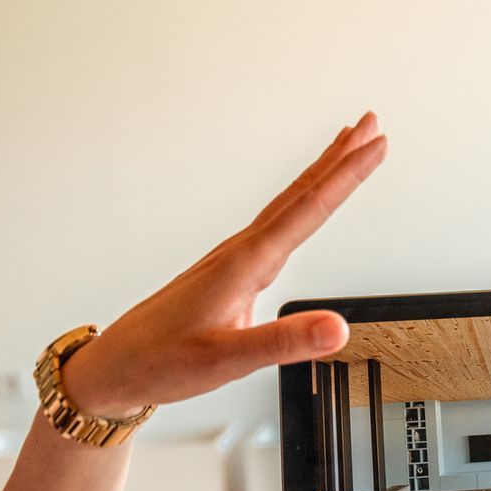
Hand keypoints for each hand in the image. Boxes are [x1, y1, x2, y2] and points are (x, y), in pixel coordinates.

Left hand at [59, 113, 388, 417]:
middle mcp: (240, 252)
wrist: (116, 366)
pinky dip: (300, 203)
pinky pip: (276, 224)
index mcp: (245, 264)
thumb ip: (284, 343)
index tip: (375, 146)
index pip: (308, 211)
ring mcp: (234, 259)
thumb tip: (336, 328)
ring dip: (321, 174)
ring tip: (346, 149)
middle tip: (370, 124)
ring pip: (288, 204)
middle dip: (339, 157)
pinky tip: (303, 207)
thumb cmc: (161, 360)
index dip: (346, 176)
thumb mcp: (227, 360)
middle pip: (300, 193)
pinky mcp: (230, 272)